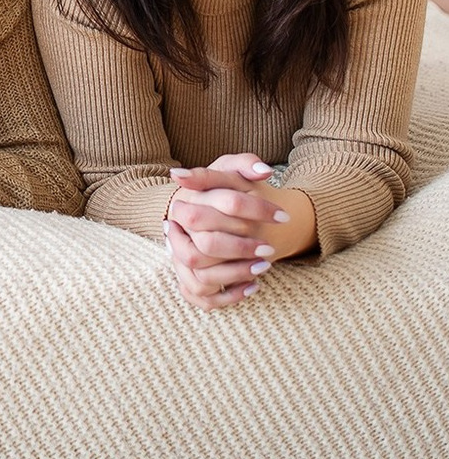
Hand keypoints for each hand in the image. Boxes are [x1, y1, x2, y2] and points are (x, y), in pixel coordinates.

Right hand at [164, 153, 313, 309]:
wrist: (206, 214)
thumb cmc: (224, 192)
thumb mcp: (230, 172)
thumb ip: (245, 164)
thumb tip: (264, 172)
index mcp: (188, 198)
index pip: (224, 203)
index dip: (256, 208)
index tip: (282, 217)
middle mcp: (176, 227)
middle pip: (207, 242)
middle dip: (241, 247)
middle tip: (270, 249)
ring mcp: (178, 255)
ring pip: (201, 272)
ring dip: (236, 272)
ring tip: (264, 267)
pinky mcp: (187, 279)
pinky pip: (202, 295)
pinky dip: (228, 295)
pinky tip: (253, 286)